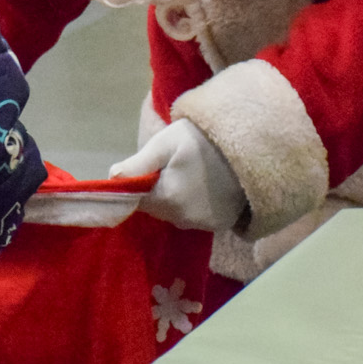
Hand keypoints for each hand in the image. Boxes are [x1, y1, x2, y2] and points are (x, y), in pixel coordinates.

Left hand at [110, 117, 246, 231]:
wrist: (249, 144)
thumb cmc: (203, 138)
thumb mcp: (167, 142)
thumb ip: (139, 163)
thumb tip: (112, 177)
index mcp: (167, 199)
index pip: (138, 202)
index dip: (141, 186)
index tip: (152, 169)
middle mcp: (183, 219)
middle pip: (158, 210)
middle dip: (159, 192)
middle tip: (173, 167)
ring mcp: (204, 225)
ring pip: (176, 215)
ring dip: (177, 200)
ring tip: (191, 175)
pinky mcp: (221, 225)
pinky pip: (197, 219)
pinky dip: (196, 207)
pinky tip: (205, 187)